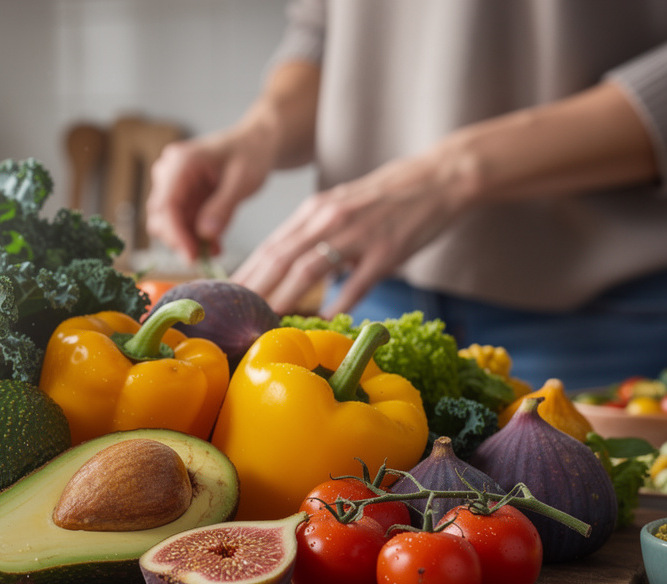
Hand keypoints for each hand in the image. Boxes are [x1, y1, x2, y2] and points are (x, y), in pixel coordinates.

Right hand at [146, 131, 273, 262]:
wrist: (255, 145)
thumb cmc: (250, 154)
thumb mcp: (243, 181)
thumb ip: (223, 207)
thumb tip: (204, 234)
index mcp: (181, 163)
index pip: (166, 205)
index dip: (175, 234)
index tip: (191, 256)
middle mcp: (169, 173)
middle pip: (160, 217)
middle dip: (180, 240)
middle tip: (204, 257)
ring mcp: (173, 185)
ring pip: (168, 224)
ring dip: (188, 241)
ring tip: (215, 249)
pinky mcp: (182, 197)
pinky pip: (182, 224)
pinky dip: (195, 237)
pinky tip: (215, 244)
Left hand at [233, 147, 474, 316]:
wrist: (440, 177)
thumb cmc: (389, 197)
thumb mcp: (342, 207)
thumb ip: (315, 234)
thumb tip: (288, 268)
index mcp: (316, 210)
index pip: (271, 245)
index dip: (246, 273)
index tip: (226, 298)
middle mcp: (330, 219)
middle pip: (280, 257)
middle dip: (253, 289)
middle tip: (232, 316)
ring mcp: (358, 234)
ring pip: (309, 268)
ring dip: (283, 297)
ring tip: (264, 322)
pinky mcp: (387, 250)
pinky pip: (357, 281)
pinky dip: (337, 302)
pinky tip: (323, 320)